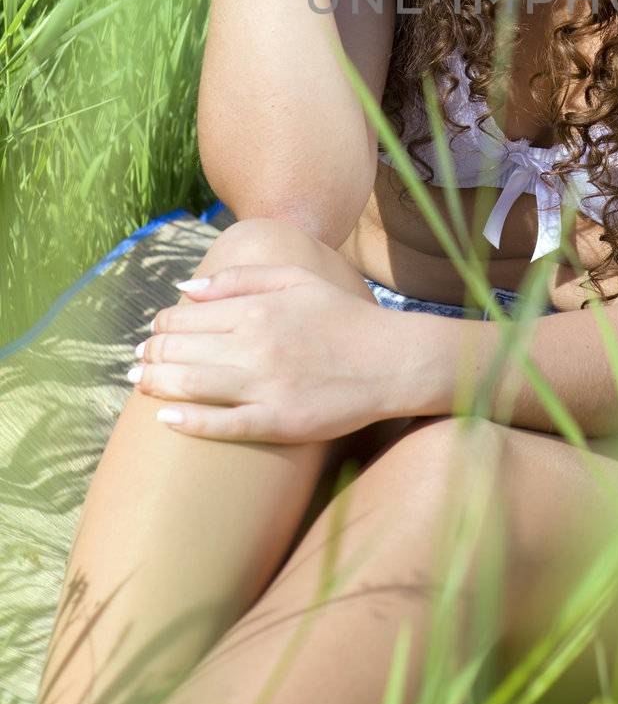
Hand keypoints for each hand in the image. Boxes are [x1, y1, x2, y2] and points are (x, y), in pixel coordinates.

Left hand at [129, 263, 398, 442]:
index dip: (161, 325)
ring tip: (141, 383)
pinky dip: (189, 422)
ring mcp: (265, 386)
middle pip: (179, 350)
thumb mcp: (296, 280)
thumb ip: (240, 277)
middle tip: (140, 360)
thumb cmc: (342, 317)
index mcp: (257, 309)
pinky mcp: (278, 421)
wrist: (392, 360)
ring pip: (190, 386)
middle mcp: (256, 346)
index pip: (185, 316)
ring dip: (156, 384)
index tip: (154, 332)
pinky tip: (166, 419)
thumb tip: (186, 287)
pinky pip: (222, 425)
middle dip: (150, 354)